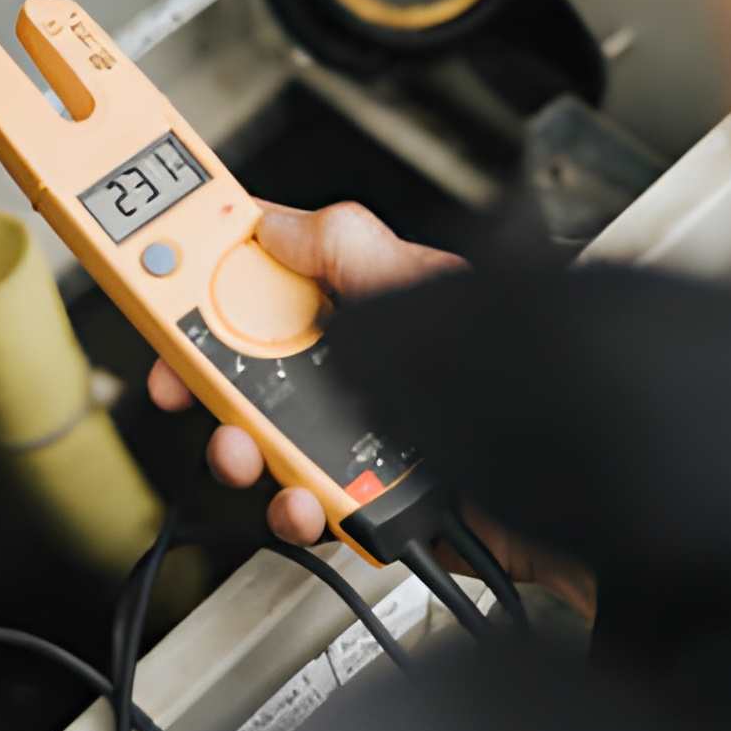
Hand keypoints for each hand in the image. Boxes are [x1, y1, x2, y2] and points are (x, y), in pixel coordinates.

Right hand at [147, 202, 596, 621]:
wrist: (575, 483)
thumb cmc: (522, 369)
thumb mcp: (425, 287)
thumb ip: (350, 247)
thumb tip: (275, 222)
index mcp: (356, 304)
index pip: (259, 277)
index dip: (200, 279)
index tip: (154, 285)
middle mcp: (349, 368)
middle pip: (241, 367)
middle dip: (203, 378)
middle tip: (186, 385)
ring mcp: (354, 436)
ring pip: (263, 443)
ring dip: (242, 450)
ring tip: (251, 452)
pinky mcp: (367, 500)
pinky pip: (307, 507)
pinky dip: (298, 508)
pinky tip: (309, 501)